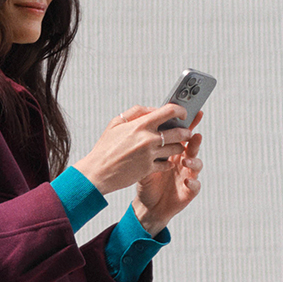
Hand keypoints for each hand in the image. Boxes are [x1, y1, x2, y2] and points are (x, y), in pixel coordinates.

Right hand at [73, 103, 189, 195]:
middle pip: (179, 132)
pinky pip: (167, 164)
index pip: (169, 111)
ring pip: (176, 149)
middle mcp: (148, 139)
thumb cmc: (105, 147)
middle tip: (185, 132)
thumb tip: (154, 109)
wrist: (97, 172)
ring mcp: (149, 155)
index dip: (181, 110)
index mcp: (141, 124)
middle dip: (186, 132)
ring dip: (179, 147)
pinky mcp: (149, 169)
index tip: (183, 113)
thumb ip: (136, 112)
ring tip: (176, 146)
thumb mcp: (116, 123)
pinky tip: (165, 160)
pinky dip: (168, 162)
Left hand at [137, 125, 202, 223]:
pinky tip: (187, 180)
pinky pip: (195, 186)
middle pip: (192, 147)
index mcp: (173, 152)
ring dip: (193, 161)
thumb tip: (142, 128)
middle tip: (193, 135)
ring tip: (185, 161)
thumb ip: (146, 148)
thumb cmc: (148, 182)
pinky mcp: (189, 191)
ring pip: (197, 164)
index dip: (190, 124)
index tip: (195, 113)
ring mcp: (188, 175)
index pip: (182, 135)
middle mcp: (183, 161)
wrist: (148, 206)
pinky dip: (193, 183)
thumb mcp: (143, 163)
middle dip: (194, 141)